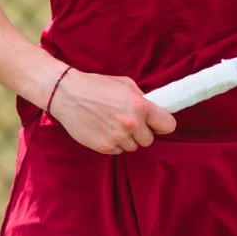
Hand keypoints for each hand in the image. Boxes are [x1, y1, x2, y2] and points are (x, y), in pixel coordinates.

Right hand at [46, 70, 176, 154]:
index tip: (156, 124)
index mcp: (140, 106)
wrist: (68, 94)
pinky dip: (113, 143)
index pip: (168, 125)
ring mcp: (117, 137)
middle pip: (149, 140)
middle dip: (141, 132)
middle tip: (127, 122)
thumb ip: (142, 98)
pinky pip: (117, 151)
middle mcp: (131, 123)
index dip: (162, 125)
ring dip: (126, 139)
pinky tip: (103, 129)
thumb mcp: (125, 84)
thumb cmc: (96, 86)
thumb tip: (154, 111)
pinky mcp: (104, 147)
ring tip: (112, 124)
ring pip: (132, 147)